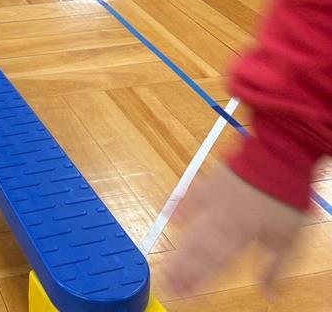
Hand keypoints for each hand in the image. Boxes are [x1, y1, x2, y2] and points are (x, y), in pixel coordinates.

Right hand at [166, 166, 304, 298]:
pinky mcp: (211, 182)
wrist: (278, 157)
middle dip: (182, 270)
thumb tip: (269, 295)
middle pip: (197, 249)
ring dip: (177, 247)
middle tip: (168, 285)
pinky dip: (177, 205)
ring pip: (191, 228)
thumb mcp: (288, 241)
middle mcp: (221, 219)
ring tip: (165, 265)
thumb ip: (274, 269)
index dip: (198, 282)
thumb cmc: (285, 199)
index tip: (185, 296)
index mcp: (239, 236)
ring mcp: (213, 199)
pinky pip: (190, 195)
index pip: (214, 264)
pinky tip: (167, 215)